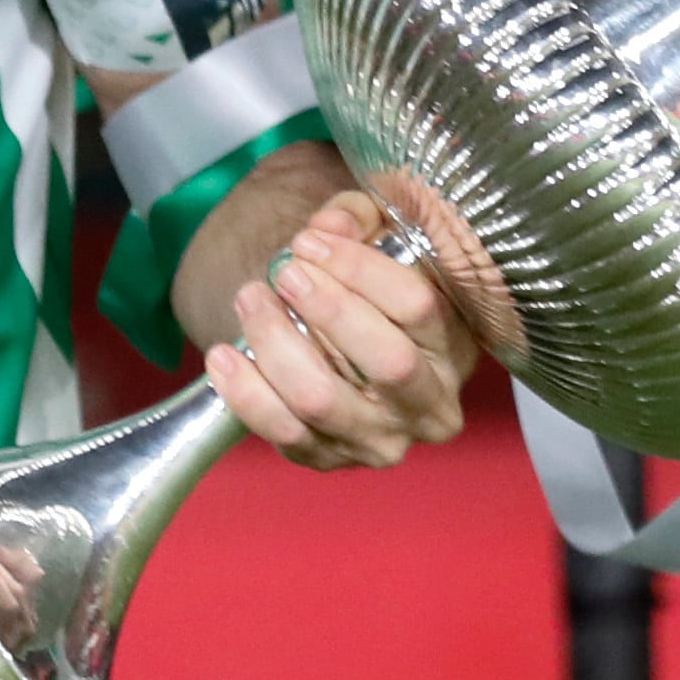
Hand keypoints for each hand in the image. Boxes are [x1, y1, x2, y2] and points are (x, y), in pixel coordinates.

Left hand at [203, 189, 478, 468]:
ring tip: (250, 298)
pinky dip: (247, 394)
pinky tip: (224, 355)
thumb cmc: (372, 289)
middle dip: (327, 308)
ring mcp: (381, 441)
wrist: (349, 348)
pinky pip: (284, 434)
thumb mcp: (378, 239)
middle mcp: (429, 405)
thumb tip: (327, 227)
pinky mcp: (330, 459)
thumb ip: (358, 219)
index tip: (309, 242)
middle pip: (386, 361)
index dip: (359, 268)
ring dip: (278, 343)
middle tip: (284, 271)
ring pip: (324, 400)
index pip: (419, 307)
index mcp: (455, 346)